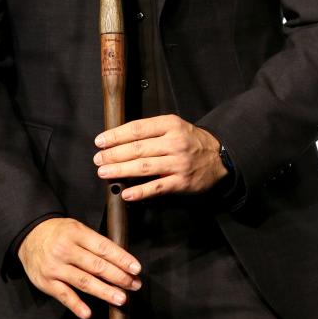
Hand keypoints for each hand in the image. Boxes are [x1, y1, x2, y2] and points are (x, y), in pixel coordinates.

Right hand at [17, 217, 141, 318]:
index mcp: (76, 233)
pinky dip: (76, 305)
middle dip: (118, 277)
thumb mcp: (76, 228)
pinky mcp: (46, 282)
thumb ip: (94, 242)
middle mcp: (65, 249)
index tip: (136, 268)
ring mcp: (55, 267)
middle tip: (134, 285)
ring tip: (121, 299)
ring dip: (104, 292)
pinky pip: (64, 296)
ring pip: (83, 282)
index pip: (103, 247)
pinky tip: (88, 313)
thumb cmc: (58, 232)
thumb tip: (120, 259)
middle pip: (96, 266)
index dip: (121, 258)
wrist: (29, 235)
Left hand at [93, 114, 227, 200]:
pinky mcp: (182, 182)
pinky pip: (157, 188)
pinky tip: (126, 193)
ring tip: (104, 173)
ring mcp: (178, 163)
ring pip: (144, 167)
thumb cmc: (190, 140)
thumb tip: (119, 138)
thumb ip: (151, 130)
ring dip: (121, 170)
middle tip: (98, 159)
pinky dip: (140, 191)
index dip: (116, 135)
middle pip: (137, 148)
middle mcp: (174, 142)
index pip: (137, 129)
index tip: (100, 141)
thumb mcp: (174, 126)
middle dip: (114, 154)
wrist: (219, 157)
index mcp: (170, 125)